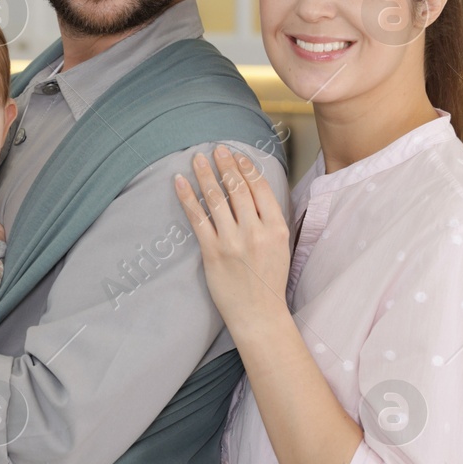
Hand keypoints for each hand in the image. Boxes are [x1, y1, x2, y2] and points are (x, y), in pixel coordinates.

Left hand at [174, 145, 290, 329]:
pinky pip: (197, 218)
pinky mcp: (213, 252)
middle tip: (216, 149)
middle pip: (237, 188)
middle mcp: (255, 231)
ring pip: (216, 198)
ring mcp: (233, 241)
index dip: (246, 168)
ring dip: (205, 174)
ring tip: (198, 158)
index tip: (237, 155)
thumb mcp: (281, 246)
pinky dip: (188, 197)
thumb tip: (255, 192)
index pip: (260, 188)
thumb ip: (270, 220)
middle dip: (225, 164)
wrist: (259, 314)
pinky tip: (180, 183)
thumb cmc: (269, 281)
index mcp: (276, 228)